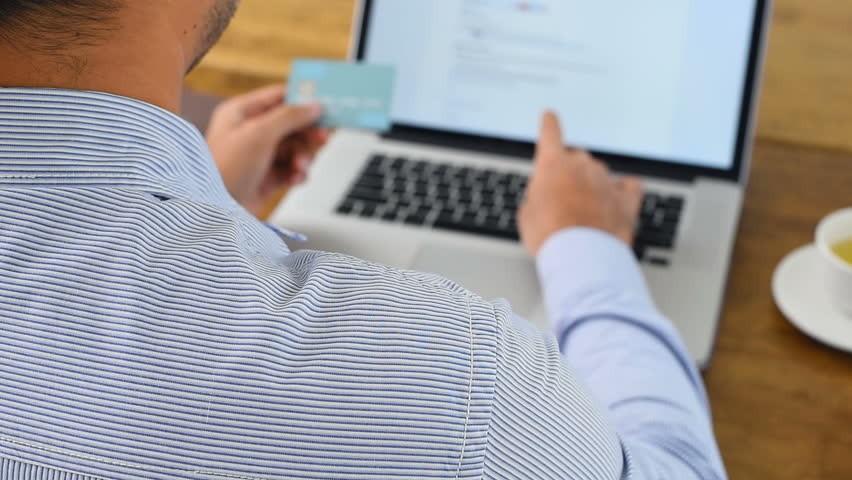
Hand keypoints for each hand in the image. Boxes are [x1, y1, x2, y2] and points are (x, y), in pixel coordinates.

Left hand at [206, 85, 329, 213]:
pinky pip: (291, 169)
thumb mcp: (259, 134)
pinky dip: (297, 173)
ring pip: (295, 148)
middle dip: (307, 134)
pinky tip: (295, 178)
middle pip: (292, 124)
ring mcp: (259, 156)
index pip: (279, 97)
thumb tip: (313, 106)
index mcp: (241, 113)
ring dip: (303, 156)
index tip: (325, 104)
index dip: (302, 99)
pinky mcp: (266, 178)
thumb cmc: (224, 170)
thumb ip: (289, 117)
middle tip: (322, 139)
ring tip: (300, 167)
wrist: (214, 212)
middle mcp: (250, 132)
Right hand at [519, 111, 643, 255]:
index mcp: (553, 164)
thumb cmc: (549, 236)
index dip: (549, 125)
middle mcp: (582, 166)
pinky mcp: (627, 200)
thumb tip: (546, 199)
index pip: (550, 133)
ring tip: (584, 214)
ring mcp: (607, 180)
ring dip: (592, 187)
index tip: (550, 116)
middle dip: (569, 173)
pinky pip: (628, 186)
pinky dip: (622, 191)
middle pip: (577, 158)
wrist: (579, 256)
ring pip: (599, 174)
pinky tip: (618, 199)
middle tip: (562, 199)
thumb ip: (537, 196)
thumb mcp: (527, 214)